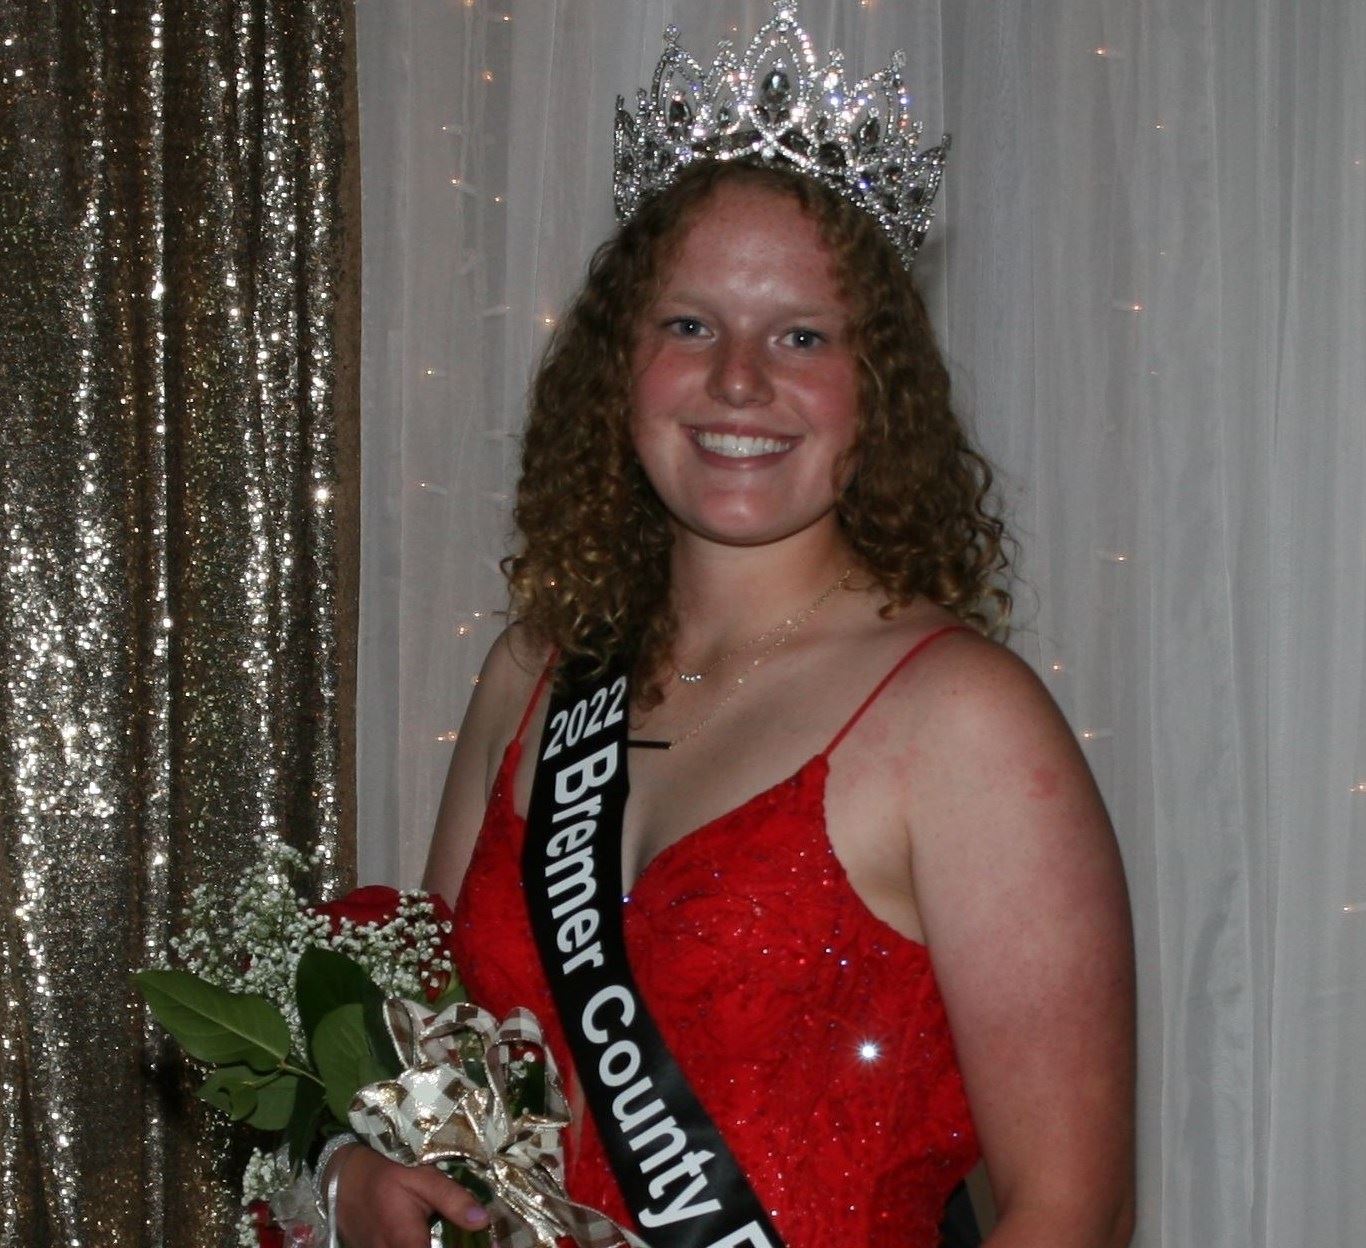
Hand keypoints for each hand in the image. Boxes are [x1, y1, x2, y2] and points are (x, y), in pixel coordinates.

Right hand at [330, 1144, 489, 1247]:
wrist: (344, 1183)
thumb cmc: (386, 1179)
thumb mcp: (422, 1179)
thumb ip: (453, 1199)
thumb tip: (483, 1220)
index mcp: (406, 1244)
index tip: (491, 1244)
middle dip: (455, 1247)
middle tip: (481, 1240)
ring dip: (443, 1245)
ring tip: (461, 1237)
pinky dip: (424, 1246)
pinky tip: (436, 1238)